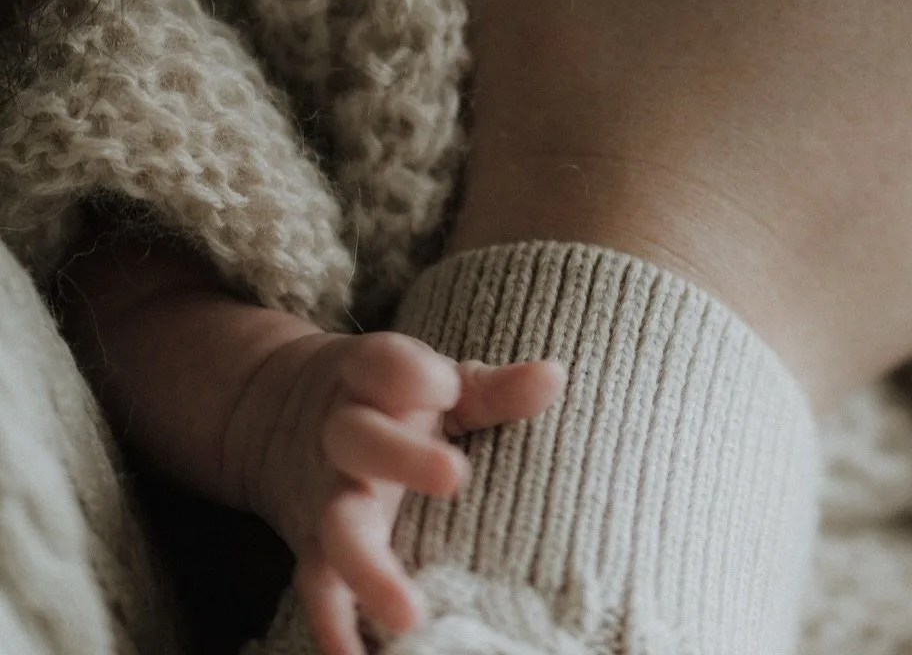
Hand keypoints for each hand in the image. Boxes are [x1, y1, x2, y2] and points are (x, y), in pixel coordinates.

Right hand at [239, 331, 563, 654]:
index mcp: (371, 380)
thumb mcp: (438, 382)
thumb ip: (494, 388)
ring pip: (337, 525)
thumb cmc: (392, 397)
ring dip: (369, 569)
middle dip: (402, 458)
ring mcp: (324, 493)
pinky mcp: (312, 545)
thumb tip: (556, 377)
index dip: (411, 374)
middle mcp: (341, 435)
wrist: (276, 406)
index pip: (384, 364)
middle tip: (455, 477)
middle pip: (360, 440)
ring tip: (410, 615)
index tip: (446, 386)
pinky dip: (332, 625)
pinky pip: (317, 585)